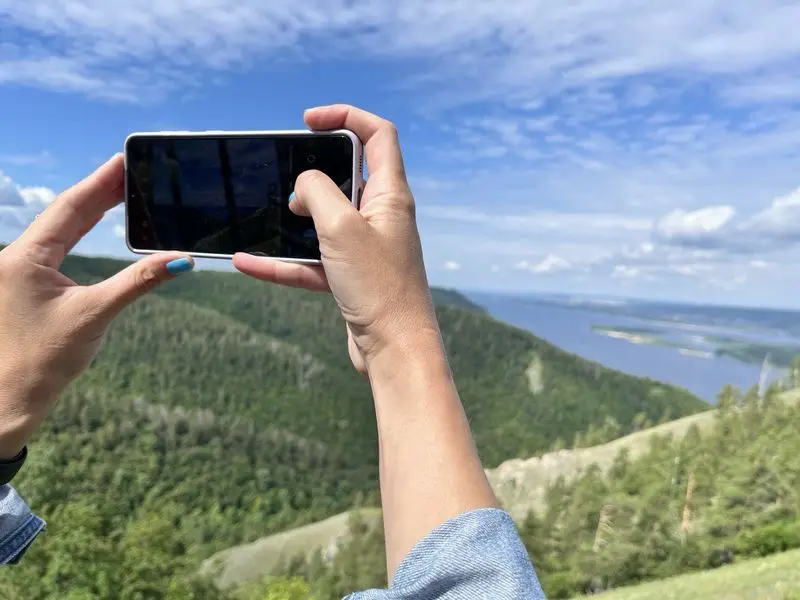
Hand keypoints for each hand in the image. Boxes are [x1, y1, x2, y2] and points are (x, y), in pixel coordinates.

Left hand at [0, 154, 193, 459]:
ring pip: (60, 227)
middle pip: (66, 212)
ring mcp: (20, 270)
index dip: (101, 181)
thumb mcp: (95, 315)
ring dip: (92, 207)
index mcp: (26, 257)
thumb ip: (138, 282)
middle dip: (101, 190)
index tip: (125, 160)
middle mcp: (18, 257)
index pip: (71, 207)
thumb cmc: (42, 361)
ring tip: (122, 189)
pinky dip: (82, 230)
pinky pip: (57, 246)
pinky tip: (97, 223)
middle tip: (133, 170)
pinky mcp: (26, 285)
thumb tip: (181, 261)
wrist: (9, 399)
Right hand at [233, 105, 440, 374]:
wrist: (395, 350)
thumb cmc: (378, 286)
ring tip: (267, 215)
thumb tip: (303, 185)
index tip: (309, 120)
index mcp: (390, 194)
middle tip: (287, 175)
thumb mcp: (341, 227)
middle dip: (314, 171)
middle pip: (349, 174)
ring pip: (325, 219)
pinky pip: (311, 260)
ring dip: (295, 217)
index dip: (346, 117)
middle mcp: (381, 216)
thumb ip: (317, 191)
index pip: (377, 135)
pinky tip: (247, 262)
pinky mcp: (351, 276)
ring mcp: (366, 247)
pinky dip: (283, 261)